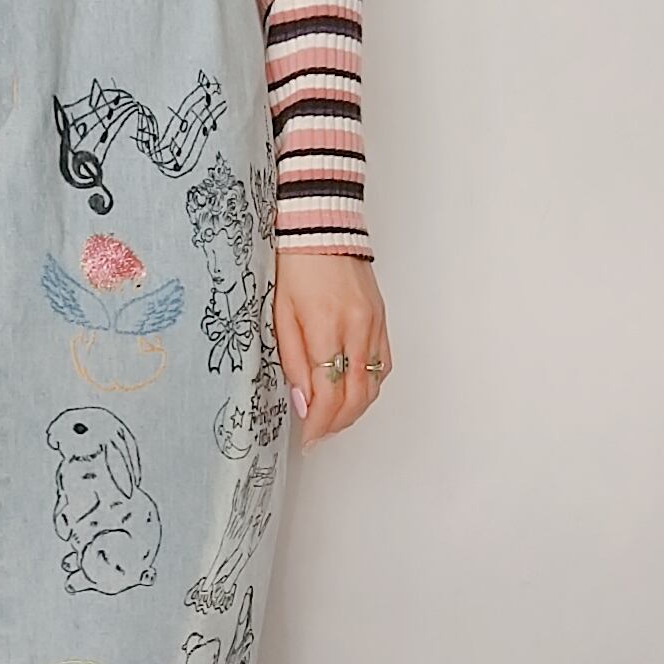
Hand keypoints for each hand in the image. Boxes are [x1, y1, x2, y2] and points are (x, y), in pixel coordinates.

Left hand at [272, 252, 391, 452]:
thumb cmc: (294, 264)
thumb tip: (304, 402)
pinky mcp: (381, 319)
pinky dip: (369, 386)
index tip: (308, 439)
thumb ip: (293, 361)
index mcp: (326, 327)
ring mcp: (374, 324)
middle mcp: (357, 328)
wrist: (321, 225)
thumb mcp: (280, 314)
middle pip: (356, 396)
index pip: (329, 393)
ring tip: (332, 420)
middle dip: (336, 424)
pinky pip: (383, 365)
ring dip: (354, 410)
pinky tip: (353, 392)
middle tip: (317, 436)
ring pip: (374, 385)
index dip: (319, 424)